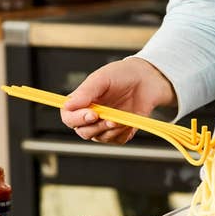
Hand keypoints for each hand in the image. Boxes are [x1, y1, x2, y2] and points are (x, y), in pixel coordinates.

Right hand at [61, 58, 175, 143]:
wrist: (147, 79)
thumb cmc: (122, 75)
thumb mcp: (102, 78)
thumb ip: (85, 92)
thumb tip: (68, 105)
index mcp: (82, 102)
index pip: (69, 118)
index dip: (77, 119)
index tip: (92, 114)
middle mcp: (91, 116)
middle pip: (83, 132)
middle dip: (97, 127)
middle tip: (111, 118)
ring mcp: (105, 126)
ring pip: (100, 138)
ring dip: (111, 130)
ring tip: (122, 117)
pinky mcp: (120, 132)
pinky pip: (117, 141)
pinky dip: (123, 133)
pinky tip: (128, 121)